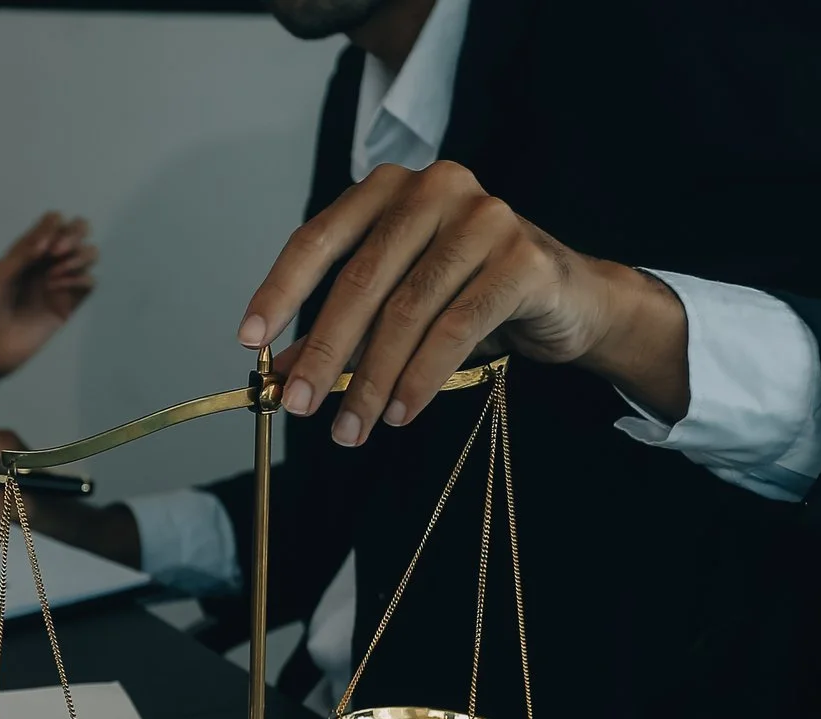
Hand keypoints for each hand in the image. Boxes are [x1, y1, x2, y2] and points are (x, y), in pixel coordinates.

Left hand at [0, 212, 98, 401]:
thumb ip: (21, 255)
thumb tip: (48, 241)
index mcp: (28, 250)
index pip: (53, 221)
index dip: (53, 225)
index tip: (40, 247)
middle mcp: (47, 262)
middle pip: (78, 231)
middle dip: (74, 234)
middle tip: (57, 253)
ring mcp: (60, 283)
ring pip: (89, 254)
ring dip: (78, 256)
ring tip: (55, 275)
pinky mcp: (68, 306)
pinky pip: (90, 283)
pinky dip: (80, 278)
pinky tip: (58, 288)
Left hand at [237, 160, 689, 446]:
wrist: (571, 300)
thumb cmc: (470, 296)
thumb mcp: (397, 308)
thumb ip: (341, 329)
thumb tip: (280, 374)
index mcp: (391, 189)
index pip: (319, 238)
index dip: (280, 292)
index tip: (249, 343)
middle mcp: (435, 189)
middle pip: (361, 280)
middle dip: (325, 352)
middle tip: (298, 408)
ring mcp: (484, 217)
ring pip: (407, 311)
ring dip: (371, 380)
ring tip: (352, 429)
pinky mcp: (522, 259)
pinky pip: (455, 329)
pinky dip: (421, 378)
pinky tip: (400, 412)